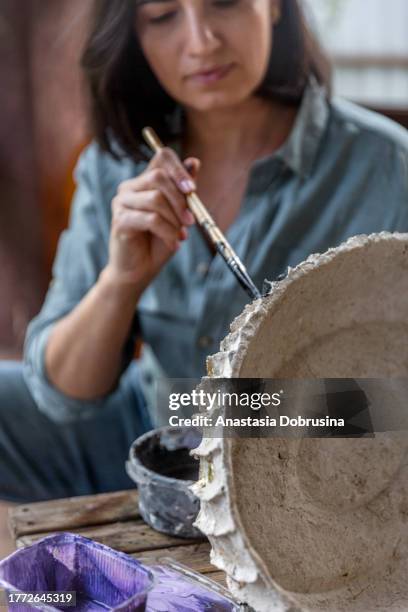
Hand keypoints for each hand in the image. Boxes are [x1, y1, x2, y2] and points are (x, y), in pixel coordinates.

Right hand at [105, 148, 200, 289]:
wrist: (140, 270)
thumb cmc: (158, 242)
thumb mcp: (177, 214)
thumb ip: (183, 190)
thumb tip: (194, 162)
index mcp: (144, 181)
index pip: (161, 157)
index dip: (179, 169)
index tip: (192, 190)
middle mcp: (130, 187)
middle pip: (159, 177)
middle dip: (180, 200)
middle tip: (190, 221)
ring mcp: (121, 203)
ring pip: (156, 199)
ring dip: (175, 219)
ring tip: (181, 235)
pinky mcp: (119, 220)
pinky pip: (150, 219)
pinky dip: (167, 232)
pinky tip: (173, 243)